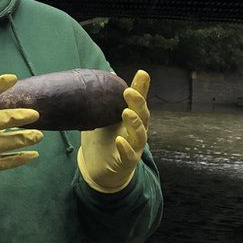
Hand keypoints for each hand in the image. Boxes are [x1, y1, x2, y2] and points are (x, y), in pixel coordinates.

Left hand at [78, 70, 150, 192]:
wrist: (100, 169)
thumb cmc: (104, 139)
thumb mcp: (103, 116)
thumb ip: (106, 99)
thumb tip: (108, 74)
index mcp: (132, 118)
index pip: (138, 101)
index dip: (141, 88)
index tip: (142, 73)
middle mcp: (137, 131)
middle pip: (142, 115)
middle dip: (138, 102)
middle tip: (129, 91)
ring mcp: (134, 147)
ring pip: (140, 135)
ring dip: (134, 123)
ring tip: (127, 112)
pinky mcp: (127, 162)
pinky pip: (129, 155)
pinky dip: (125, 148)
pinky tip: (119, 141)